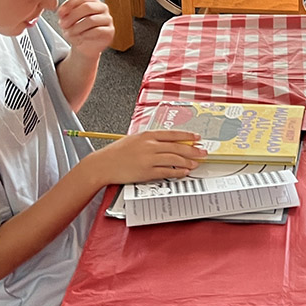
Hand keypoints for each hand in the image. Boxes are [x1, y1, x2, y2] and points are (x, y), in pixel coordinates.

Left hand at [58, 0, 114, 58]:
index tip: (59, 14)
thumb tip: (62, 13)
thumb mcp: (67, 20)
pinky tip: (81, 37)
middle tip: (63, 25)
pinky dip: (86, 35)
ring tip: (70, 33)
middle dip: (72, 16)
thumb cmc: (77, 30)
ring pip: (91, 20)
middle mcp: (102, 8)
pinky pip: (98, 31)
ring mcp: (107, 19)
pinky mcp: (110, 31)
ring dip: (77, 28)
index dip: (68, 5)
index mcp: (92, 1)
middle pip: (87, 6)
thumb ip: (65, 15)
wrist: (85, 46)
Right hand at [89, 130, 205, 184]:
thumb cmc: (117, 152)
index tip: (197, 137)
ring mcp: (149, 159)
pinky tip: (184, 172)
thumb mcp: (135, 139)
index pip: (172, 134)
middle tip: (203, 152)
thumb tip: (168, 142)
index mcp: (147, 135)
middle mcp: (149, 145)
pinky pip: (167, 172)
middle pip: (177, 147)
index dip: (187, 135)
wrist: (102, 164)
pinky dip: (178, 172)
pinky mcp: (146, 172)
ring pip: (174, 159)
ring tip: (196, 163)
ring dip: (188, 162)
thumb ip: (151, 139)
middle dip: (193, 149)